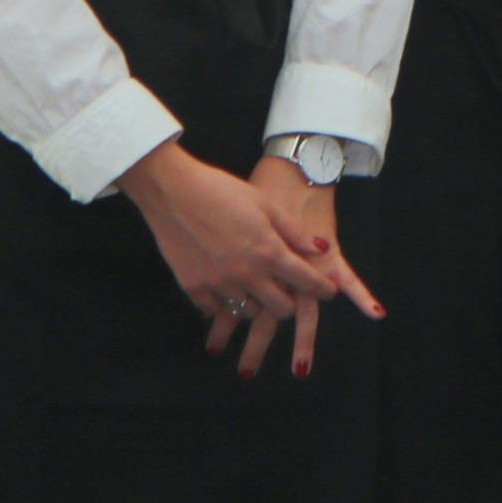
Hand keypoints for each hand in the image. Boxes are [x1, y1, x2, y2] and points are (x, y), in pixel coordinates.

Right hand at [122, 142, 353, 377]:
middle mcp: (247, 275)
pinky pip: (216, 310)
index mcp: (269, 252)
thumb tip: (320, 249)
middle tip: (284, 289)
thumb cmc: (221, 190)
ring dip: (256, 302)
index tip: (328, 291)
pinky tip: (223, 285)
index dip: (323, 288)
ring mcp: (219, 285)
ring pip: (249, 312)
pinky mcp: (194, 288)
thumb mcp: (264, 203)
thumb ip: (293, 231)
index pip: (306, 281)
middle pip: (281, 309)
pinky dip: (223, 302)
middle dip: (289, 301)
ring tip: (251, 284)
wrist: (173, 191)